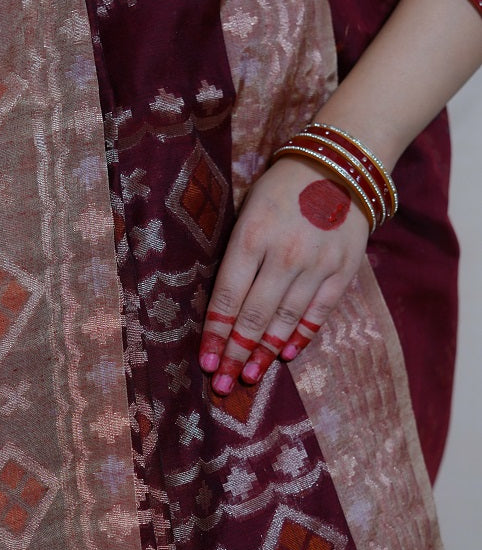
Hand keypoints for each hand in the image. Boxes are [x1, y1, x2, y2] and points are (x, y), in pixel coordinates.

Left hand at [198, 158, 369, 394]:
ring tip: (250, 376)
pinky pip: (318, 312)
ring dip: (264, 353)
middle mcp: (283, 253)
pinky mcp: (342, 270)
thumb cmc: (281, 189)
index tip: (206, 362)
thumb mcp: (248, 209)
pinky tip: (285, 355)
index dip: (215, 334)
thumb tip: (223, 308)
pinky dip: (301, 336)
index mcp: (252, 235)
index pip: (227, 295)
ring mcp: (316, 264)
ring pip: (285, 320)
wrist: (341, 164)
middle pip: (254, 315)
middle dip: (236, 354)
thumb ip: (237, 255)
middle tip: (223, 385)